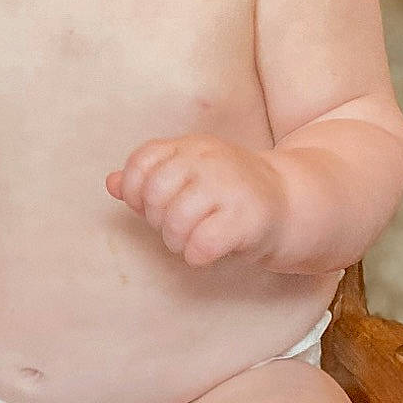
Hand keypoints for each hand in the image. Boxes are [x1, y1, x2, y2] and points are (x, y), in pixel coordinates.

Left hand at [106, 135, 288, 268]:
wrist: (292, 204)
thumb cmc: (231, 196)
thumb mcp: (191, 178)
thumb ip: (150, 180)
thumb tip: (110, 183)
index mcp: (191, 146)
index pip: (142, 161)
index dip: (136, 191)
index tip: (154, 207)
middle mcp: (209, 159)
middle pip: (155, 194)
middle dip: (158, 221)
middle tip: (178, 228)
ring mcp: (229, 186)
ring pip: (175, 222)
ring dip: (177, 242)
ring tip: (193, 241)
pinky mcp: (247, 217)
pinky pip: (201, 244)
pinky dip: (197, 256)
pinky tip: (209, 251)